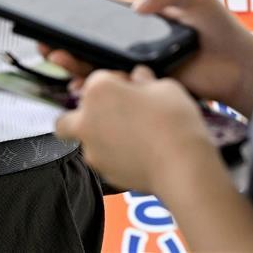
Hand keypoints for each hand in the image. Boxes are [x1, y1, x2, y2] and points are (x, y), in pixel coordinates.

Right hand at [45, 0, 252, 115]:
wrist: (238, 65)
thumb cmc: (217, 25)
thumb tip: (136, 6)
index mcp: (139, 19)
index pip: (101, 15)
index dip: (76, 16)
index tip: (53, 16)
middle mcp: (133, 42)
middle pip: (91, 42)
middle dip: (65, 43)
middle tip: (45, 43)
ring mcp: (136, 65)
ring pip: (96, 66)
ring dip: (73, 64)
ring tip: (57, 59)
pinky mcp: (143, 88)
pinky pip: (113, 88)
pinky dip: (94, 87)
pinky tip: (80, 86)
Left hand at [55, 66, 215, 193]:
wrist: (183, 165)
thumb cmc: (173, 120)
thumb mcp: (163, 87)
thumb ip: (144, 81)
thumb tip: (139, 79)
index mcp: (98, 91)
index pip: (97, 79)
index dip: (116, 82)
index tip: (132, 88)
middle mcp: (87, 120)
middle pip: (69, 116)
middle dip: (84, 114)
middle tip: (112, 113)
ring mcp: (92, 149)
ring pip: (86, 140)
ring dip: (101, 136)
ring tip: (133, 136)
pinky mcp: (104, 172)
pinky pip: (103, 159)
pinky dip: (114, 155)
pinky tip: (139, 153)